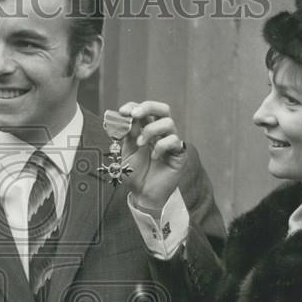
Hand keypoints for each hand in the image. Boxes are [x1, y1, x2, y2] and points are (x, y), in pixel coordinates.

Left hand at [117, 100, 194, 214]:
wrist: (142, 194)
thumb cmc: (135, 174)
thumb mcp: (126, 151)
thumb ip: (127, 134)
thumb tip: (123, 117)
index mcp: (147, 130)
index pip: (145, 110)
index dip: (134, 106)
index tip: (122, 112)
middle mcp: (161, 133)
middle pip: (163, 109)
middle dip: (148, 108)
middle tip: (135, 115)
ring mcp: (171, 142)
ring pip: (168, 123)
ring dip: (151, 130)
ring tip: (141, 144)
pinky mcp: (179, 154)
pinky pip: (174, 141)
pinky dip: (161, 146)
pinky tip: (154, 157)